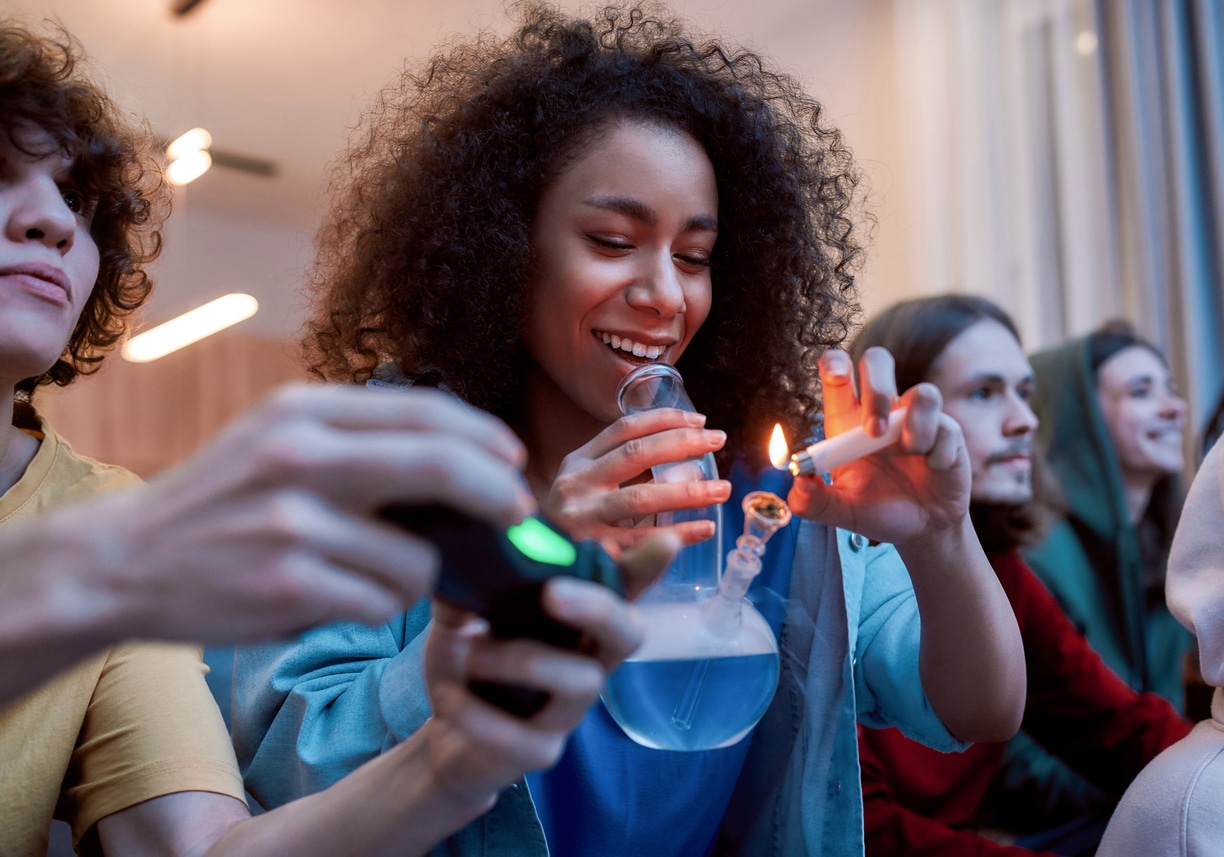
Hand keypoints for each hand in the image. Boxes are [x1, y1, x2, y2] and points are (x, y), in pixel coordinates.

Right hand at [78, 383, 535, 642]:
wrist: (124, 562)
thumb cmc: (223, 502)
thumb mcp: (280, 439)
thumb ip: (362, 440)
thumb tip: (470, 461)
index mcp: (304, 411)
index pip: (426, 412)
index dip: (485, 438)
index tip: (514, 462)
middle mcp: (300, 456)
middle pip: (441, 466)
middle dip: (496, 494)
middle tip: (518, 512)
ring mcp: (293, 523)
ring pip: (417, 558)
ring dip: (412, 578)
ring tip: (362, 575)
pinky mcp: (288, 586)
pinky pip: (381, 605)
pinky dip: (375, 609)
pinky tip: (331, 600)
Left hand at [420, 541, 668, 807]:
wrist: (444, 739)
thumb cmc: (468, 666)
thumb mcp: (459, 621)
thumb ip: (466, 590)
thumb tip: (466, 554)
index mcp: (573, 623)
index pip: (620, 590)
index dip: (647, 568)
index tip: (666, 540)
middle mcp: (584, 662)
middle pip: (628, 633)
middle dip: (598, 608)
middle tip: (554, 592)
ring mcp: (569, 711)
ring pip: (582, 682)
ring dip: (522, 660)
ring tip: (469, 652)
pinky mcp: (542, 751)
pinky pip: (525, 737)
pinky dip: (480, 714)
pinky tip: (449, 699)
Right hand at [540, 408, 729, 555]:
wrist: (535, 577)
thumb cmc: (573, 531)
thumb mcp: (586, 491)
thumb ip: (621, 472)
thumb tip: (683, 453)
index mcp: (576, 464)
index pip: (624, 429)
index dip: (665, 420)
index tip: (700, 420)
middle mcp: (575, 485)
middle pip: (635, 455)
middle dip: (683, 444)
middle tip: (718, 441)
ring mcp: (580, 520)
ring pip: (640, 498)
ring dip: (687, 491)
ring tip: (721, 490)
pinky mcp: (590, 555)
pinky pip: (643, 541)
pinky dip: (678, 533)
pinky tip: (705, 528)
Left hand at [787, 348, 970, 546]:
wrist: (920, 530)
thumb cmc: (876, 509)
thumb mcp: (840, 511)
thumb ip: (813, 501)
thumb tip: (799, 482)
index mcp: (848, 419)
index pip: (837, 371)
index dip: (835, 363)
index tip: (837, 376)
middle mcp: (882, 410)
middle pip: (878, 360)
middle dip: (877, 388)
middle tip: (873, 431)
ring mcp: (916, 418)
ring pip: (924, 393)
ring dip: (915, 426)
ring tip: (911, 454)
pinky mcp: (947, 432)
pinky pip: (947, 428)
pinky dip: (938, 454)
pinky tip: (933, 469)